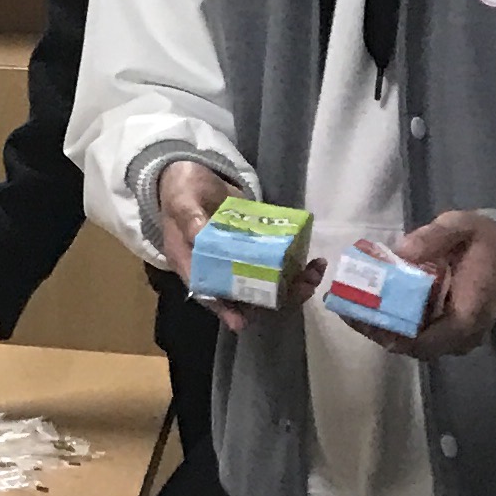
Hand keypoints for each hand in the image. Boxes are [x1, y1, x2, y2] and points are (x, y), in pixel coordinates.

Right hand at [156, 158, 322, 334]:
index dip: (225, 309)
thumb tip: (201, 236)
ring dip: (292, 286)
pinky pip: (277, 265)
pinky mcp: (257, 249)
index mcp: (192, 264)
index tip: (242, 321)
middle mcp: (217, 269)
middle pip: (245, 295)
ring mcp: (240, 260)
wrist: (197, 175)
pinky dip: (296, 267)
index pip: (208, 294)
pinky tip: (312, 260)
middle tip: (302, 287)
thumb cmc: (182, 189)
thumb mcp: (182, 200)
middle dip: (276, 297)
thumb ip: (190, 217)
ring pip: (267, 285)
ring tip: (313, 273)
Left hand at [354, 216, 495, 359]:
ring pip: (411, 341)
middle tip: (344, 306)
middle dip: (376, 328)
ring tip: (347, 304)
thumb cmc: (486, 241)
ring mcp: (454, 333)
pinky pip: (416, 331)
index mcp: (469, 315)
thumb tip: (401, 253)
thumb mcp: (463, 226)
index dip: (390, 333)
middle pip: (412, 346)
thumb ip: (433, 237)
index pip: (425, 342)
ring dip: (380, 326)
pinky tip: (366, 302)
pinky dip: (391, 319)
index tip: (360, 314)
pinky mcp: (447, 326)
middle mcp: (462, 335)